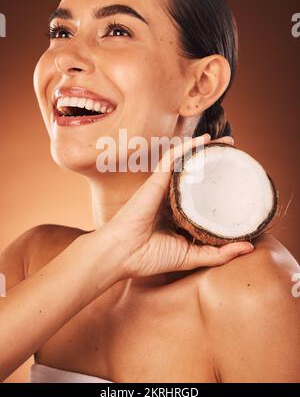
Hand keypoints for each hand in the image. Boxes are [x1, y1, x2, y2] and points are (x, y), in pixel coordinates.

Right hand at [102, 133, 253, 278]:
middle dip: (216, 163)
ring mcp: (163, 187)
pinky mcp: (156, 180)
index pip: (201, 196)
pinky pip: (174, 158)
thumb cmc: (150, 257)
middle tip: (235, 156)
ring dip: (208, 150)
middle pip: (197, 175)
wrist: (122, 254)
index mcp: (178, 214)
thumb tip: (249, 246)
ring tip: (227, 143)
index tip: (236, 182)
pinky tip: (206, 139)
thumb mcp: (192, 256)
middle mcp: (171, 198)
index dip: (217, 186)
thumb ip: (219, 253)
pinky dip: (189, 146)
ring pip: (188, 162)